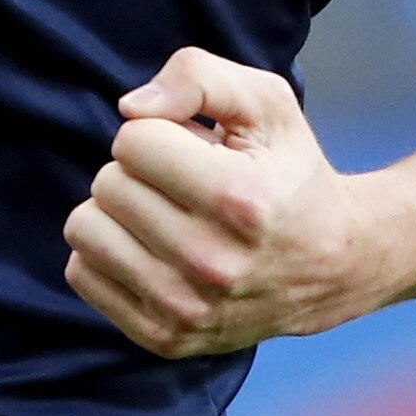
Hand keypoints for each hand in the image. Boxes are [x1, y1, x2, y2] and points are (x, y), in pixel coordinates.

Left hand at [60, 48, 389, 358]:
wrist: (332, 266)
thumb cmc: (288, 172)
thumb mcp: (266, 103)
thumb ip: (198, 76)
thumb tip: (129, 108)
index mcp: (239, 199)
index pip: (132, 142)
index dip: (157, 133)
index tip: (192, 150)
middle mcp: (212, 263)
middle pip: (107, 184)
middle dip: (137, 171)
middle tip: (180, 184)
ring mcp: (186, 309)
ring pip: (85, 229)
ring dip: (116, 212)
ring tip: (163, 214)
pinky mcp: (164, 339)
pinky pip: (82, 274)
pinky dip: (107, 252)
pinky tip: (150, 249)